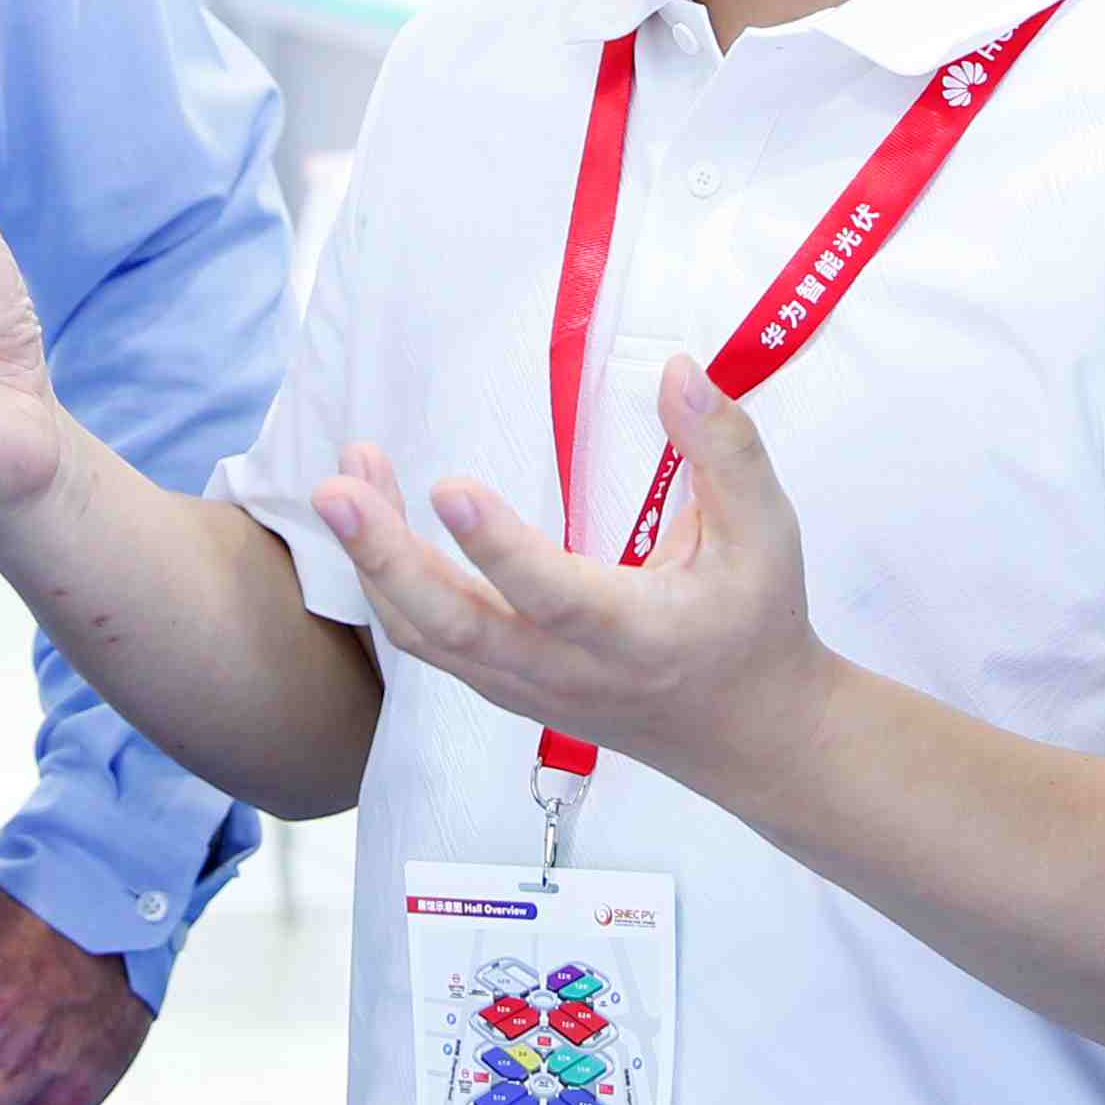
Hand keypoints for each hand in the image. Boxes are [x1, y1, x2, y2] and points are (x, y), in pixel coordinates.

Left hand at [310, 361, 831, 796]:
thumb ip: (728, 450)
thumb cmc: (756, 621)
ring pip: (427, 640)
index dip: (500, 548)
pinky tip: (370, 521)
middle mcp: (568, 673)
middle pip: (456, 630)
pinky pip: (427, 646)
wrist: (746, 734)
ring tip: (346, 478)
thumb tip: (680, 370)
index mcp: (636, 635)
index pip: (556, 596)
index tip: (449, 486)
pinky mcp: (504, 688)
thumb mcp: (768, 533)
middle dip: (388, 560)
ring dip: (375, 562)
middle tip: (336, 490)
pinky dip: (387, 588)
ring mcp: (527, 689)